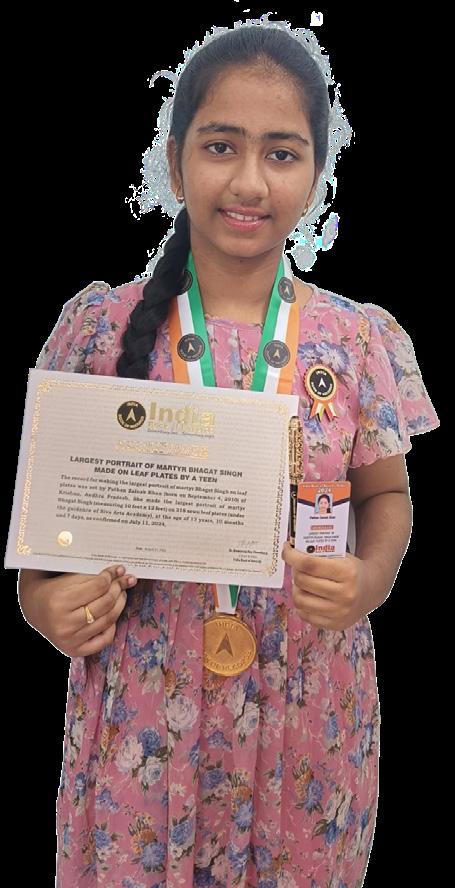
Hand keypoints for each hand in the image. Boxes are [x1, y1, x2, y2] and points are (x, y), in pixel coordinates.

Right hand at [19, 565, 136, 657]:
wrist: (37, 610)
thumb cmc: (56, 591)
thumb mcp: (70, 578)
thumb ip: (95, 576)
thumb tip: (121, 573)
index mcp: (60, 602)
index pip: (98, 586)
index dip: (111, 576)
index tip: (118, 570)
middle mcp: (64, 624)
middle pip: (105, 604)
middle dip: (118, 589)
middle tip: (123, 581)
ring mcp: (70, 640)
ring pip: (108, 620)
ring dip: (119, 604)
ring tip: (120, 593)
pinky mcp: (75, 650)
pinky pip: (105, 639)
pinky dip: (113, 625)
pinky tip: (112, 613)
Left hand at [282, 541, 369, 630]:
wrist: (370, 590)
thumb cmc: (351, 570)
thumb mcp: (342, 556)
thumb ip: (320, 554)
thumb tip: (292, 550)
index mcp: (347, 572)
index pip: (310, 564)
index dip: (293, 556)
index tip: (287, 549)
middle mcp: (345, 594)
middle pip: (303, 581)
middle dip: (295, 571)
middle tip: (297, 566)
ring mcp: (339, 612)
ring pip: (300, 599)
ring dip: (296, 588)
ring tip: (302, 582)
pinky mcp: (334, 624)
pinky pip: (305, 615)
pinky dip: (302, 604)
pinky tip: (308, 595)